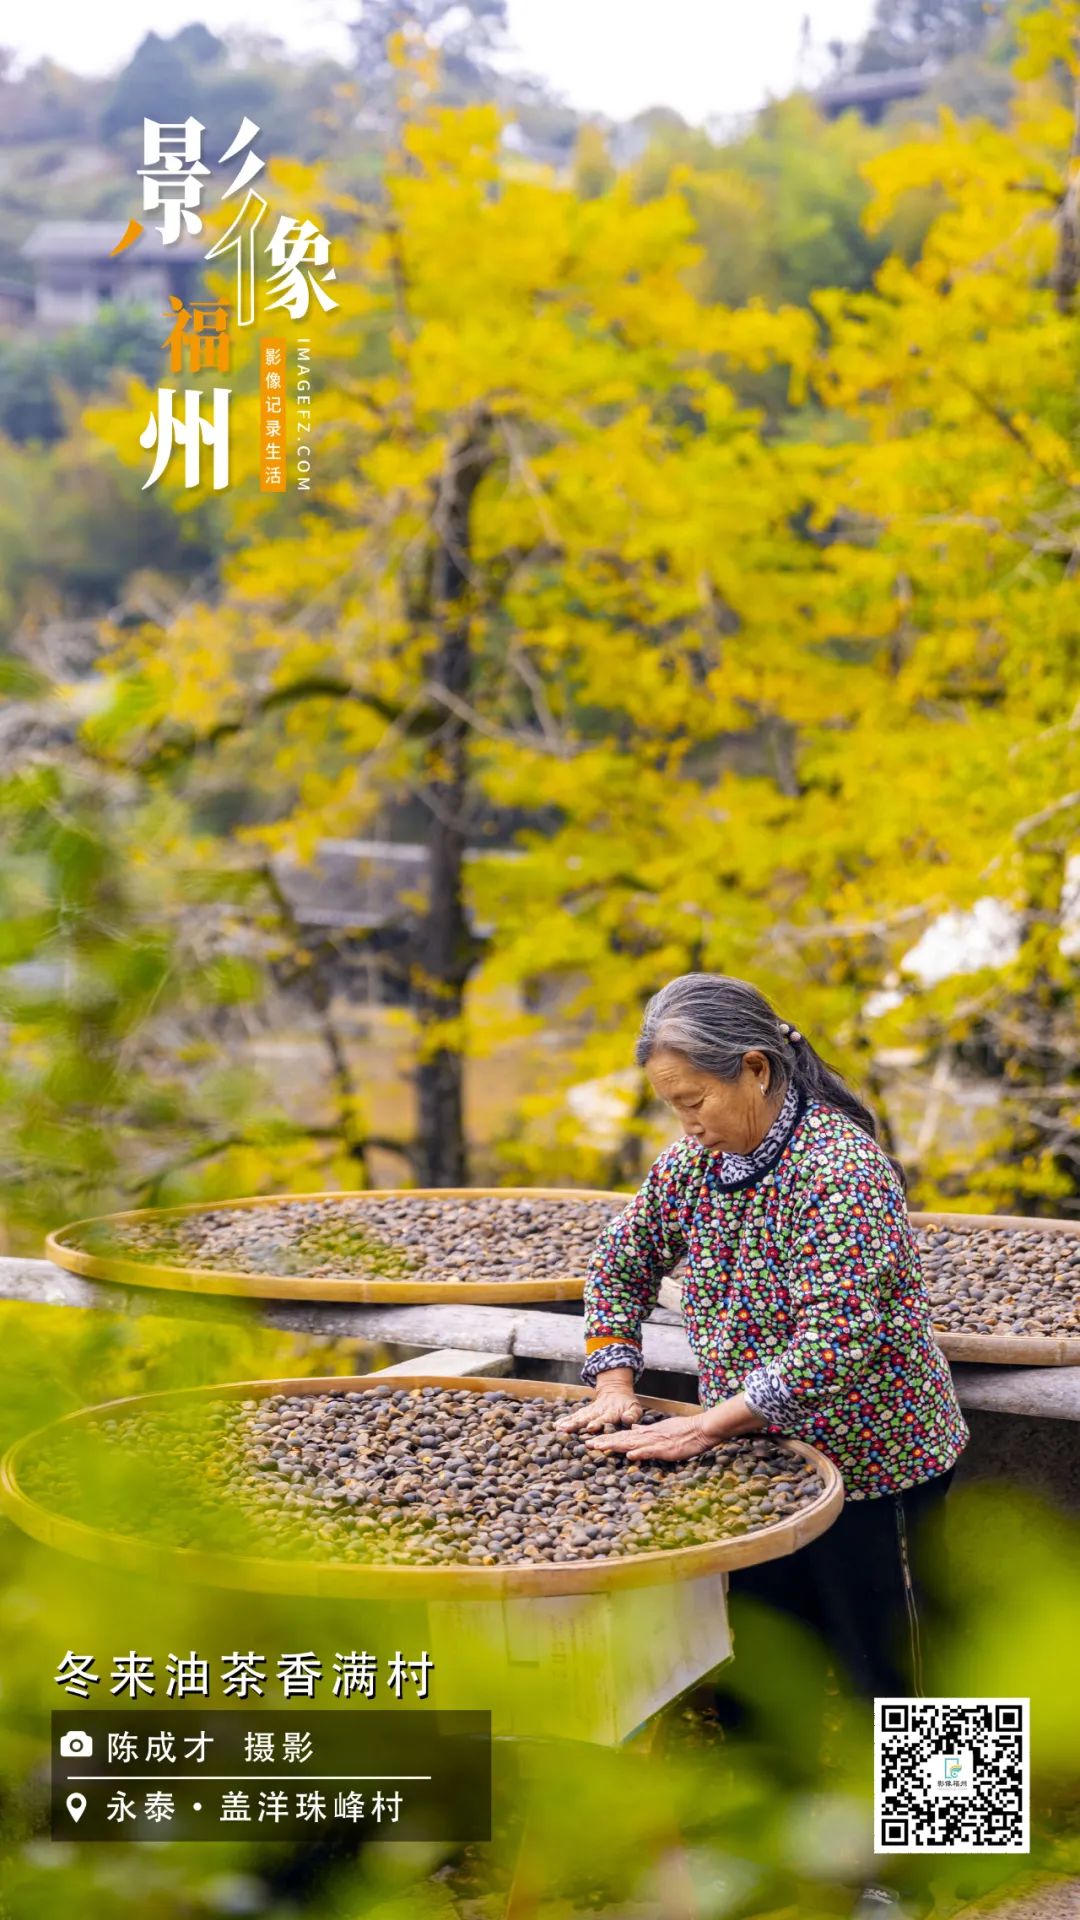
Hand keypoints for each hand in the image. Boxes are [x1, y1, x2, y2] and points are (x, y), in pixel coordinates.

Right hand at [554, 1382, 643, 1433]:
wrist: (616, 1390)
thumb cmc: (627, 1405)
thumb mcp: (635, 1408)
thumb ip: (632, 1415)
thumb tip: (628, 1420)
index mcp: (612, 1412)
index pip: (604, 1418)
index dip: (598, 1423)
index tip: (591, 1427)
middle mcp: (598, 1411)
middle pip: (587, 1418)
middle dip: (577, 1424)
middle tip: (567, 1429)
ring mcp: (590, 1411)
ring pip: (578, 1416)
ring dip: (569, 1422)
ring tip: (559, 1428)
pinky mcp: (584, 1412)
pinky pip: (574, 1416)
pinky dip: (565, 1420)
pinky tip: (556, 1425)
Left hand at [583, 1412, 717, 1461]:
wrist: (700, 1429)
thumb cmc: (683, 1430)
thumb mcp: (661, 1428)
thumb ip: (645, 1430)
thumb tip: (632, 1427)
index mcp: (646, 1433)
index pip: (623, 1436)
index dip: (607, 1438)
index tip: (592, 1441)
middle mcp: (647, 1436)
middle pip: (622, 1439)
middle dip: (605, 1442)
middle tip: (587, 1444)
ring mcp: (656, 1442)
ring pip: (632, 1444)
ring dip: (616, 1446)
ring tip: (600, 1447)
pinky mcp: (665, 1449)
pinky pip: (651, 1451)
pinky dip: (640, 1453)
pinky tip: (629, 1455)